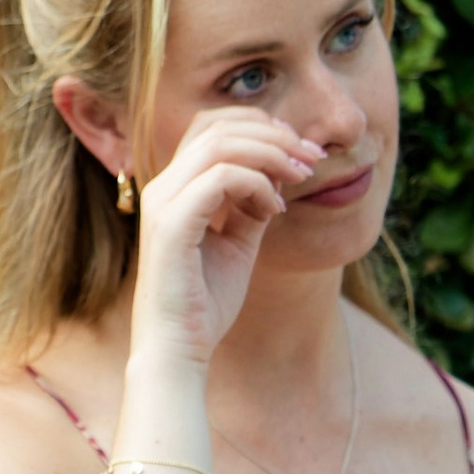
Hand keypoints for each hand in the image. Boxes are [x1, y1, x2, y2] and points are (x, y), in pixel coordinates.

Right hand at [130, 111, 329, 366]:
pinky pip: (222, 178)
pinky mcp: (171, 224)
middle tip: (312, 157)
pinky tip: (276, 210)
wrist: (179, 349)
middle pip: (217, 125)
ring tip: (302, 176)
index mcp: (173, 188)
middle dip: (274, 134)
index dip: (260, 126)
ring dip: (272, 153)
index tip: (299, 151)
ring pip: (221, 144)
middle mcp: (161, 188)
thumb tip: (279, 173)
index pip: (211, 126)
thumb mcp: (239, 241)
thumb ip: (252, 203)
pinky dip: (258, 184)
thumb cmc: (205, 302)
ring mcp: (163, 203)